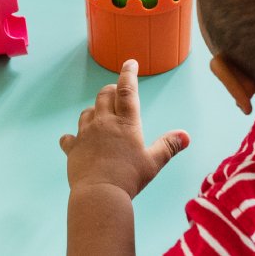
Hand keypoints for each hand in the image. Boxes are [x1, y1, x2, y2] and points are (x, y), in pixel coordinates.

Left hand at [59, 60, 187, 199]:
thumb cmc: (129, 177)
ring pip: (87, 112)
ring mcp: (86, 134)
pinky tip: (74, 140)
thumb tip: (185, 135)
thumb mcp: (153, 162)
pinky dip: (72, 137)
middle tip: (116, 92)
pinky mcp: (73, 148)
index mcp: (126, 123)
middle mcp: (104, 122)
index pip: (127, 90)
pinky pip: (69, 137)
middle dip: (111, 90)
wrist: (100, 193)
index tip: (130, 62)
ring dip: (94, 110)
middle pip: (104, 95)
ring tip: (100, 116)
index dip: (128, 73)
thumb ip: (168, 146)